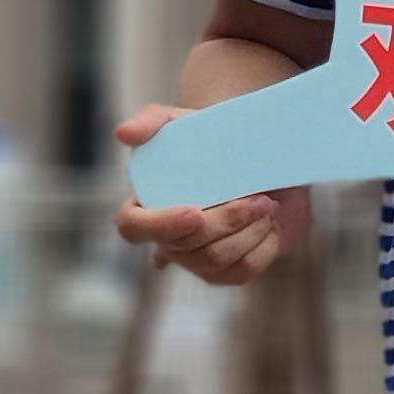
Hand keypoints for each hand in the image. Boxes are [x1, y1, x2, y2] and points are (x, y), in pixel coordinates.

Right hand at [113, 104, 305, 285]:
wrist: (254, 158)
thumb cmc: (209, 141)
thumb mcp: (179, 122)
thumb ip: (149, 121)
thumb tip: (123, 133)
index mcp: (146, 206)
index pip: (132, 227)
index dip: (160, 226)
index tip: (194, 212)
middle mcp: (167, 239)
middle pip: (186, 247)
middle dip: (224, 222)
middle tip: (258, 198)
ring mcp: (195, 260)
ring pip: (215, 261)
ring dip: (247, 232)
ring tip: (267, 205)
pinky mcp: (226, 272)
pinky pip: (242, 272)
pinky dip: (261, 246)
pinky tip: (270, 222)